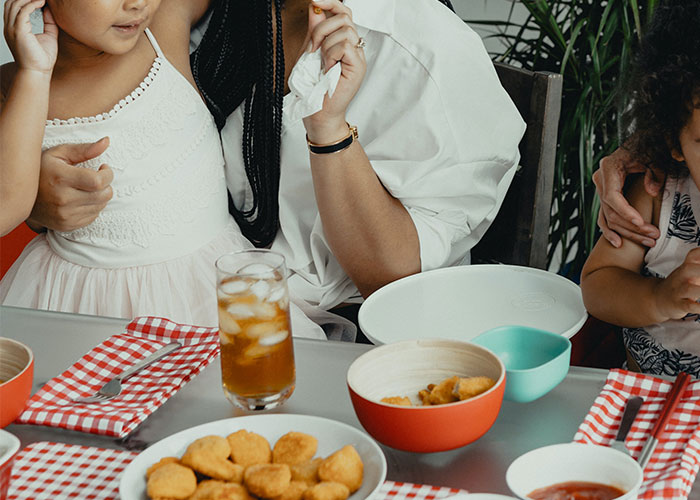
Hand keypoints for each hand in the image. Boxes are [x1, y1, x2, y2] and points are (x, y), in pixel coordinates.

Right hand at [4, 0, 57, 74]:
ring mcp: (12, 29)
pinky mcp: (18, 31)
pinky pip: (22, 12)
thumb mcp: (48, 36)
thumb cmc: (43, 59)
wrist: (38, 73)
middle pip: (12, 3)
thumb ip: (48, 22)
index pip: (14, 7)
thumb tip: (49, 8)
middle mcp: (10, 27)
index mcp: (14, 28)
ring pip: (15, 5)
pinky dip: (31, 4)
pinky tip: (41, 2)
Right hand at [28, 138, 113, 231]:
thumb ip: (84, 149)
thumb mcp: (59, 154)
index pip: (98, 181)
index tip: (103, 168)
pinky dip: (93, 207)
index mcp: (61, 178)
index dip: (107, 174)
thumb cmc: (43, 170)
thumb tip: (107, 141)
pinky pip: (93, 217)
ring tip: (88, 188)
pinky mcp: (67, 225)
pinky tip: (82, 199)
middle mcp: (62, 199)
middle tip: (98, 178)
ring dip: (100, 196)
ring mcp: (64, 215)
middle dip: (107, 185)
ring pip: (100, 206)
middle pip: (103, 195)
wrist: (23, 196)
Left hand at [301, 0, 366, 143]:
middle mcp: (355, 47)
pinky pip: (345, 46)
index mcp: (344, 42)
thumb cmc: (314, 89)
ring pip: (344, 30)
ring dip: (326, 45)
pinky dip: (331, 55)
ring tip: (322, 63)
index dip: (331, 3)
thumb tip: (315, 6)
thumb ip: (314, 29)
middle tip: (312, 48)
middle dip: (322, 28)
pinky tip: (328, 68)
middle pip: (344, 17)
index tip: (315, 0)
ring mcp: (358, 57)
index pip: (344, 12)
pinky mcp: (358, 67)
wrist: (318, 114)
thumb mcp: (310, 52)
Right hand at [593, 146, 663, 247]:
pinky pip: (604, 217)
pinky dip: (610, 231)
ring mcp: (601, 189)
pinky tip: (618, 243)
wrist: (642, 140)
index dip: (625, 212)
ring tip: (647, 241)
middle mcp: (600, 180)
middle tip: (653, 235)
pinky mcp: (605, 197)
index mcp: (608, 168)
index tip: (640, 222)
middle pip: (611, 211)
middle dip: (632, 226)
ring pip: (608, 218)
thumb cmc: (649, 146)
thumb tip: (652, 191)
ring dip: (627, 232)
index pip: (612, 197)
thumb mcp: (656, 156)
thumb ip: (655, 172)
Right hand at [653, 248, 699, 320]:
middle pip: (689, 268)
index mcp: (685, 268)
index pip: (693, 255)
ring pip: (689, 288)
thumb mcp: (688, 271)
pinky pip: (689, 306)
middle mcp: (681, 277)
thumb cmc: (679, 285)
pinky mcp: (678, 305)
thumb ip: (699, 264)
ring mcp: (678, 291)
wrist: (656, 299)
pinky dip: (699, 307)